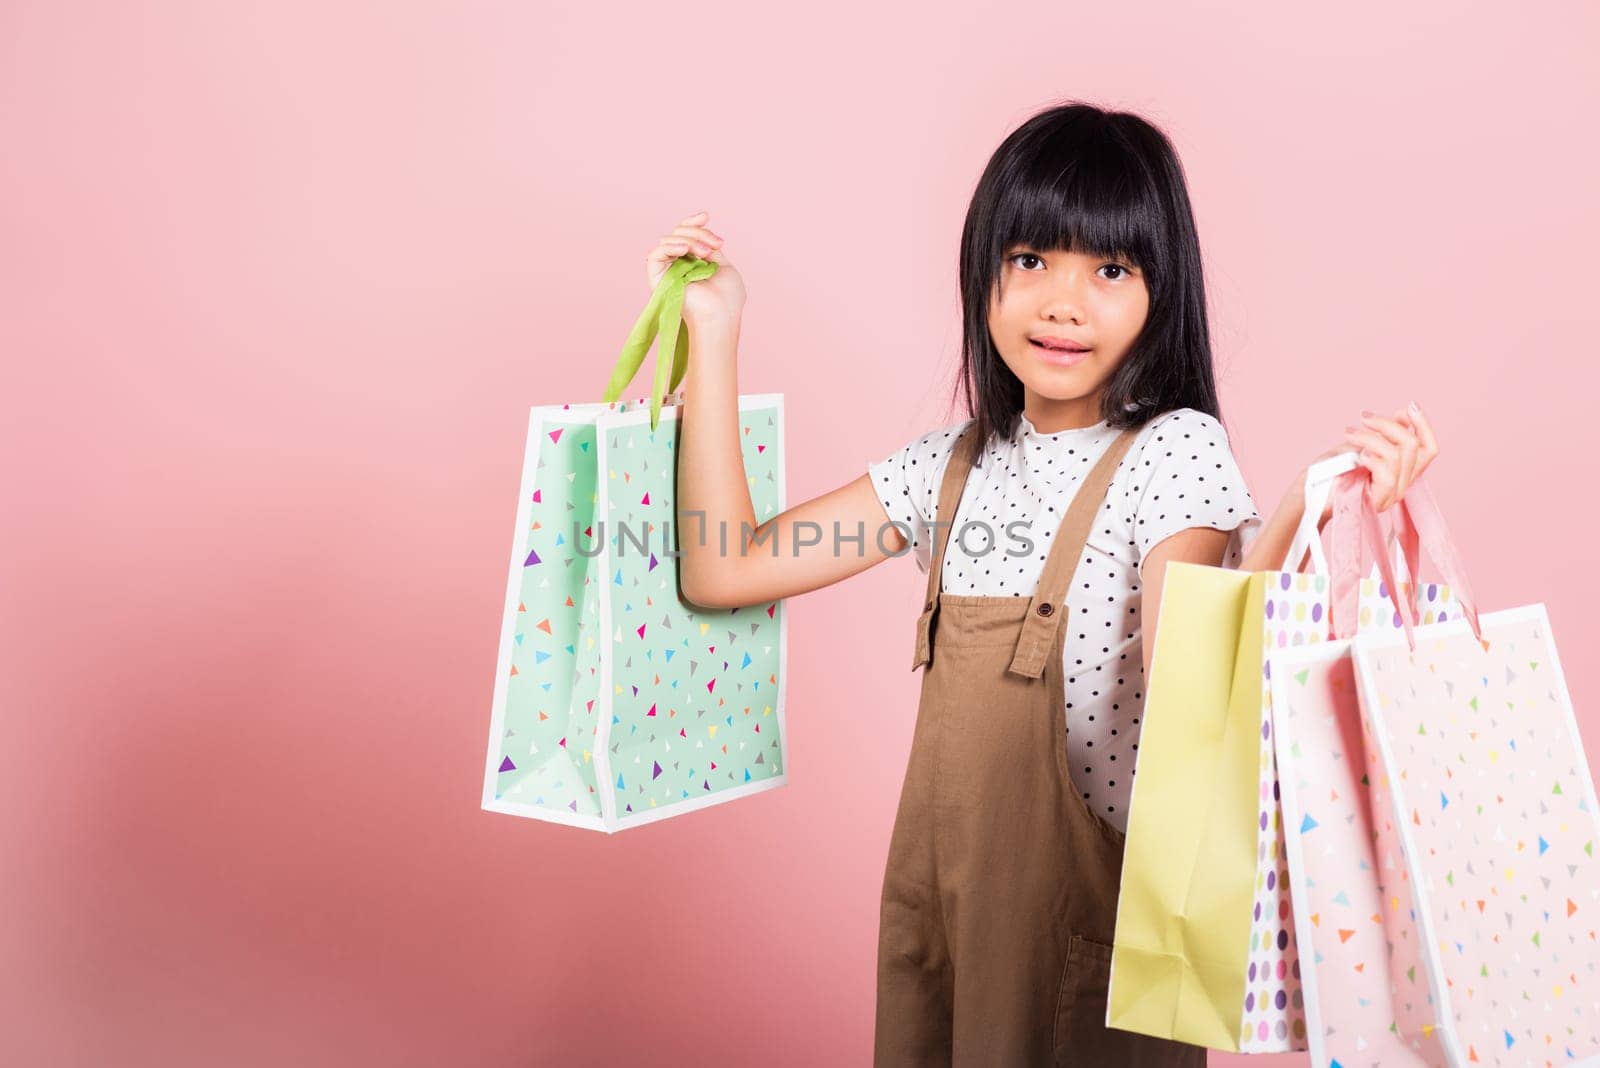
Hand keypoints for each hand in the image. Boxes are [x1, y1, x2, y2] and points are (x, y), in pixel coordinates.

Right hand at [645, 209, 746, 329]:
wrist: (722, 315)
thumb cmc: (728, 298)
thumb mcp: (723, 264)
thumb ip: (708, 247)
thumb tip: (701, 231)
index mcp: (692, 263)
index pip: (685, 235)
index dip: (693, 223)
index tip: (706, 216)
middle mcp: (677, 266)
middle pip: (679, 234)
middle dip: (698, 234)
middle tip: (715, 246)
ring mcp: (667, 272)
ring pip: (669, 240)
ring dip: (689, 240)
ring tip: (705, 253)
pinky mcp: (656, 279)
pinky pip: (656, 255)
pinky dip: (669, 247)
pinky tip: (684, 249)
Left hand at [1341, 401, 1439, 511]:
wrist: (1309, 491)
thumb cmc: (1332, 469)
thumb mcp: (1361, 444)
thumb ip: (1384, 434)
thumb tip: (1404, 414)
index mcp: (1402, 471)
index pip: (1428, 449)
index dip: (1423, 425)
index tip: (1409, 406)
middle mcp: (1402, 485)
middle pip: (1413, 446)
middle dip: (1388, 425)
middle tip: (1363, 418)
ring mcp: (1392, 495)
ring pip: (1397, 455)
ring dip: (1371, 438)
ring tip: (1349, 433)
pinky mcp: (1379, 500)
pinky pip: (1388, 474)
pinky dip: (1372, 458)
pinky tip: (1357, 456)